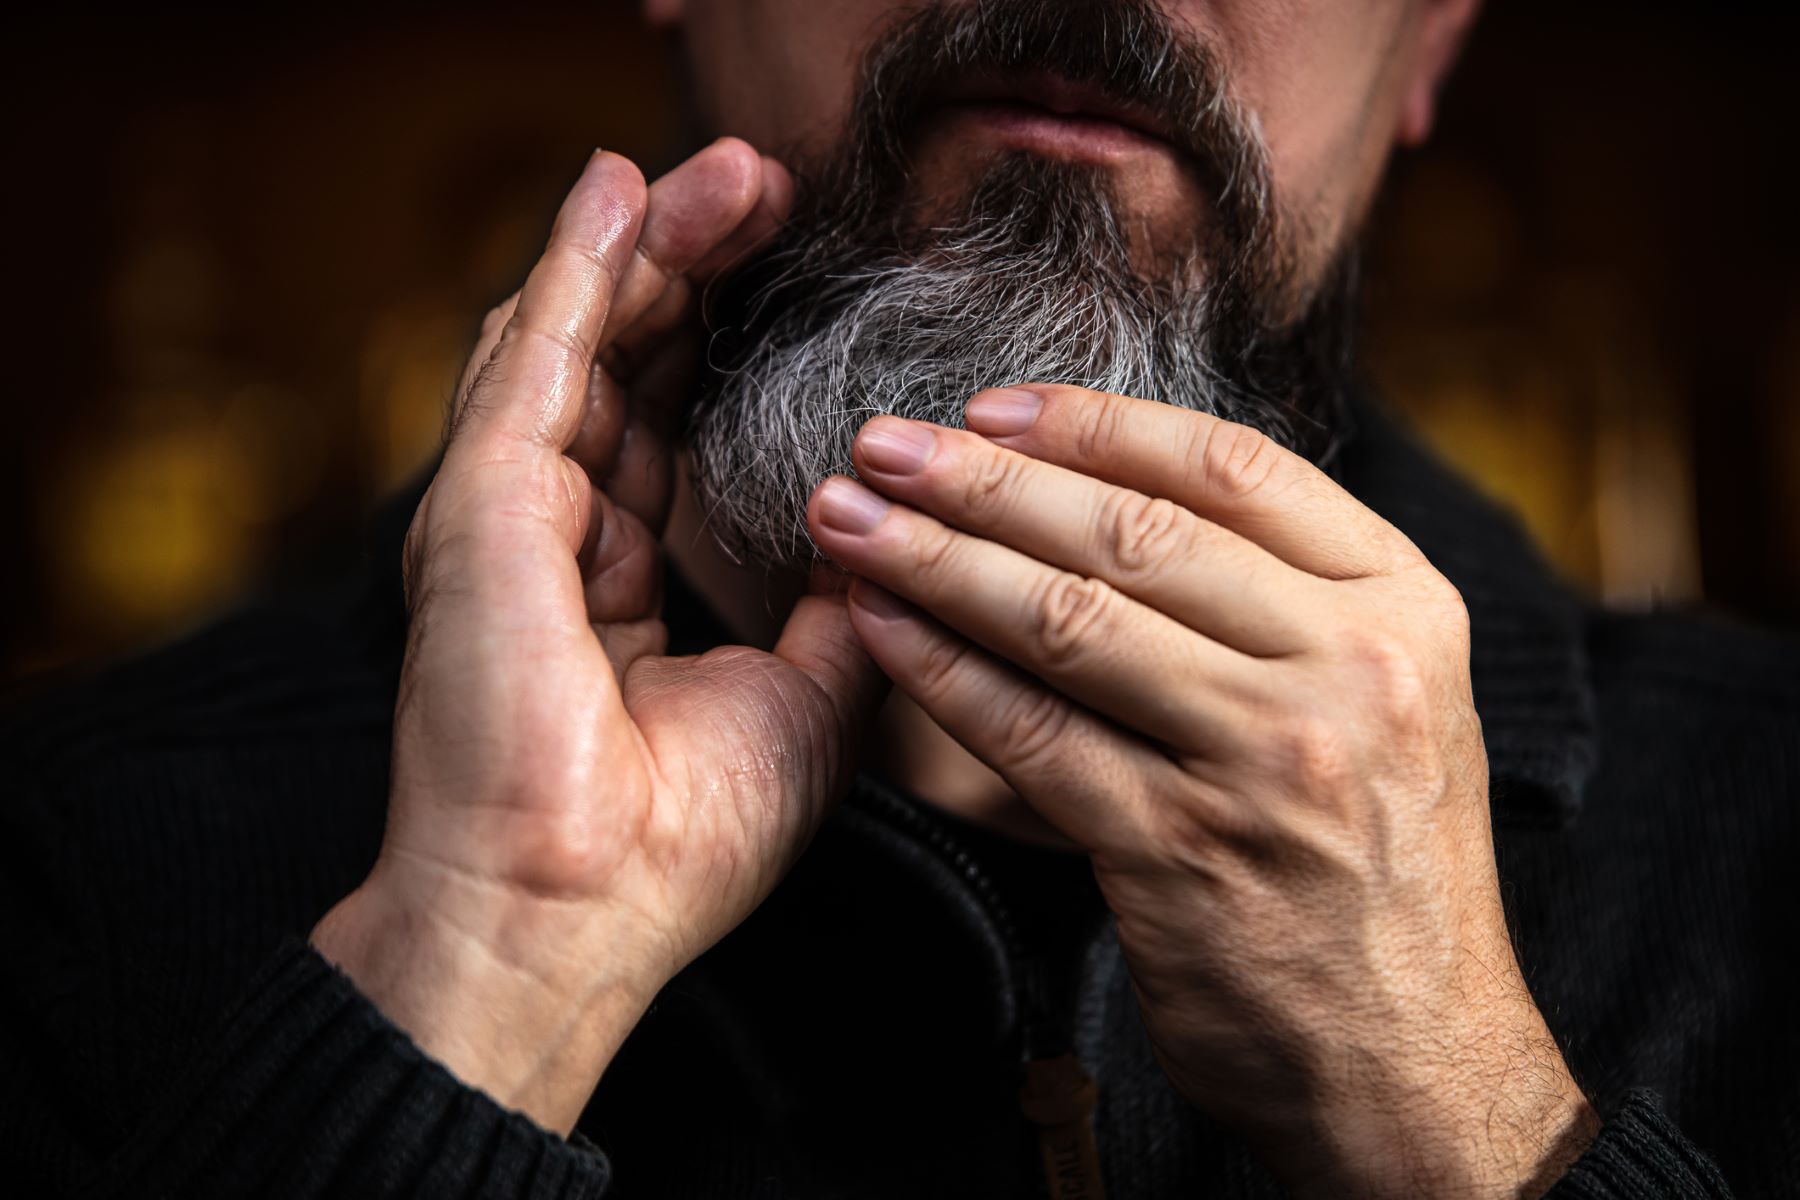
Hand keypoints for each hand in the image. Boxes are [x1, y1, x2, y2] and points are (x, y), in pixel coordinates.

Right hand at [312, 142, 882, 1134]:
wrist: (578, 910)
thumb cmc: (680, 840)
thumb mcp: (808, 701)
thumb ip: (843, 604)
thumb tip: (892, 522)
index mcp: (620, 585)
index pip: (664, 430)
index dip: (715, 345)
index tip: (783, 269)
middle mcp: (557, 539)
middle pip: (622, 369)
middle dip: (689, 272)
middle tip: (757, 188)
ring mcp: (510, 519)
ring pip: (577, 348)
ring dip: (643, 251)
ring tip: (711, 172)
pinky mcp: (482, 509)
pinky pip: (534, 364)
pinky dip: (576, 274)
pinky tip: (613, 197)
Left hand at [806, 385, 1598, 1197]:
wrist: (1412, 1053)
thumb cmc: (1377, 863)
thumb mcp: (1391, 700)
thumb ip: (1289, 597)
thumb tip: (1119, 491)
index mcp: (1404, 605)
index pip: (1233, 469)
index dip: (1094, 425)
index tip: (992, 408)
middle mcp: (1347, 668)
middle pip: (1133, 533)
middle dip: (985, 479)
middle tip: (883, 444)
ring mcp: (1263, 760)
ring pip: (1068, 622)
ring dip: (937, 560)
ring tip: (848, 518)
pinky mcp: (1178, 851)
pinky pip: (1031, 735)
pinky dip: (941, 673)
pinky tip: (878, 628)